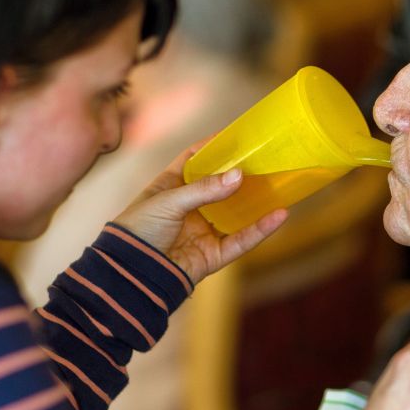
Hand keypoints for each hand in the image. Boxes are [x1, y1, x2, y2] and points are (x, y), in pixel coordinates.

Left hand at [112, 143, 287, 283]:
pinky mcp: (213, 255)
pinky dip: (260, 230)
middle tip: (266, 159)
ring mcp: (202, 231)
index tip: (236, 136)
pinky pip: (241, 241)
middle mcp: (189, 208)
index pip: (194, 161)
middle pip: (221, 186)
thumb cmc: (138, 230)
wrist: (129, 273)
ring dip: (257, 202)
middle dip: (242, 174)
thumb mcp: (169, 201)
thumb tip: (239, 175)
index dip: (213, 148)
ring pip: (237, 214)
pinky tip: (278, 216)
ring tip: (280, 184)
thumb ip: (204, 189)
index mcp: (171, 187)